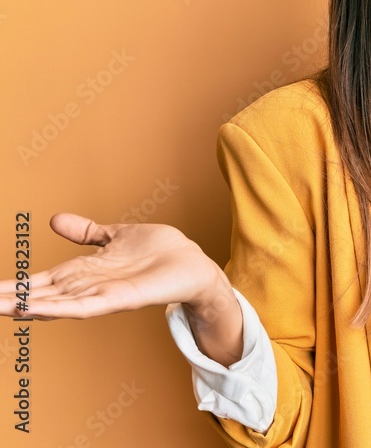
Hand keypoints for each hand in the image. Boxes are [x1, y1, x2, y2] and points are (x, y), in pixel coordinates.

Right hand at [0, 213, 227, 319]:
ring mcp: (102, 294)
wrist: (193, 262)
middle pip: (40, 295)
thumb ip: (86, 232)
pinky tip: (34, 309)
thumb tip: (54, 220)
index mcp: (84, 271)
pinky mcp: (119, 299)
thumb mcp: (115, 236)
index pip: (41, 280)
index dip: (14, 285)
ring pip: (56, 303)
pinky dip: (58, 308)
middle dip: (10, 300)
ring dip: (26, 306)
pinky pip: (84, 306)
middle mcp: (88, 285)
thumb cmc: (159, 251)